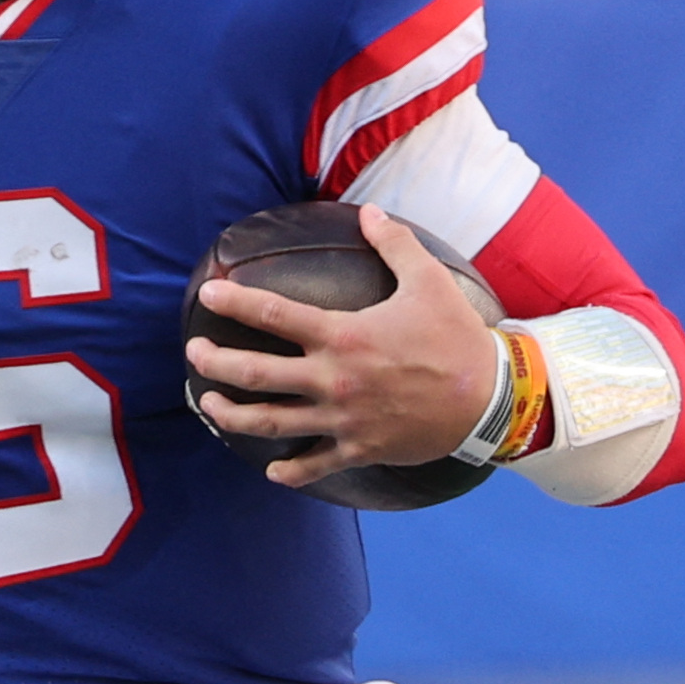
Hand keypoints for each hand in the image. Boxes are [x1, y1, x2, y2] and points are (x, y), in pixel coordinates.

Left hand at [186, 203, 497, 487]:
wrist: (489, 399)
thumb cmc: (456, 337)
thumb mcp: (428, 282)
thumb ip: (393, 244)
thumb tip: (369, 211)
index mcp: (342, 335)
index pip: (273, 313)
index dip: (235, 301)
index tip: (208, 295)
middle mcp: (332, 379)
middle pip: (255, 373)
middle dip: (215, 364)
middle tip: (195, 356)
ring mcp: (342, 418)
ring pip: (270, 422)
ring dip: (231, 416)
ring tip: (209, 406)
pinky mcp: (358, 449)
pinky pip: (314, 464)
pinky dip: (289, 471)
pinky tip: (271, 470)